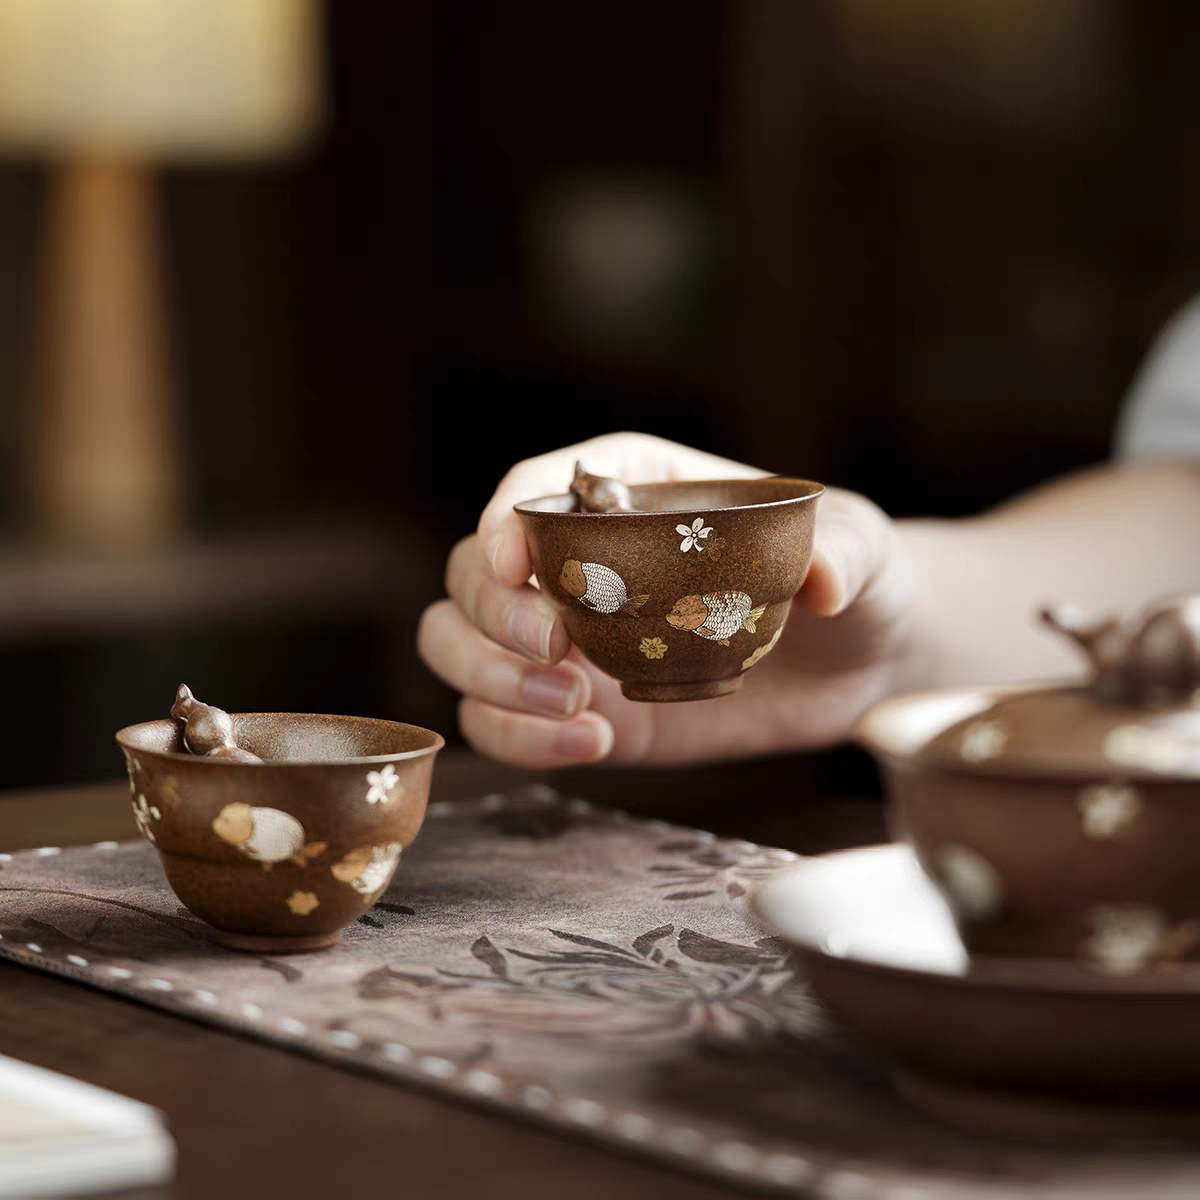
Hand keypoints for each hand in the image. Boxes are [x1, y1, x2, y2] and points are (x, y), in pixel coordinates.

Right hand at [418, 432, 922, 766]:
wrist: (855, 660)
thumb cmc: (852, 576)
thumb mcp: (864, 551)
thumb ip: (845, 553)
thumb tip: (820, 582)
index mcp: (630, 490)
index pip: (538, 485)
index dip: (506, 516)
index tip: (518, 562)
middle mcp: (578, 561)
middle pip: (471, 569)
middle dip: (490, 612)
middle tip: (559, 650)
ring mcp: (569, 638)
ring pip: (456, 642)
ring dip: (487, 676)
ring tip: (574, 706)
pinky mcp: (580, 706)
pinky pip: (500, 720)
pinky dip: (517, 738)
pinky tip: (589, 742)